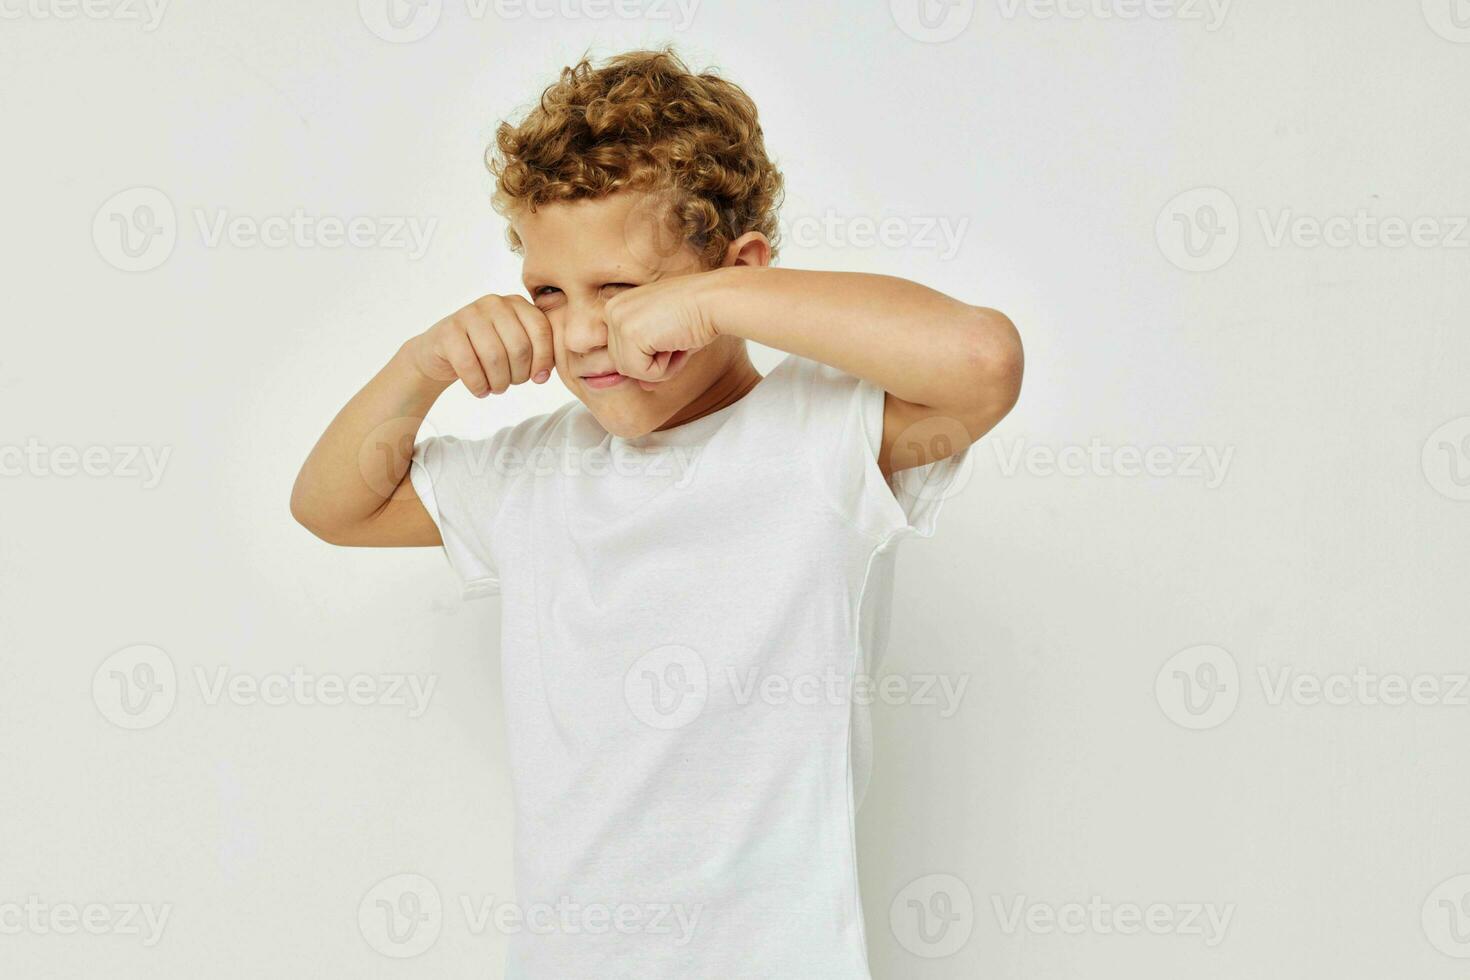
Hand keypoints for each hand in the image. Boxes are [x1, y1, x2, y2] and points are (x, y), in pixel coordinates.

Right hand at [408, 294, 554, 396]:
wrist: (441, 351)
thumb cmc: (485, 351)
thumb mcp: (514, 346)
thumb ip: (536, 352)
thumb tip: (542, 375)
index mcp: (516, 303)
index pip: (541, 330)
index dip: (544, 360)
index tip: (538, 378)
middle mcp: (494, 303)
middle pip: (520, 348)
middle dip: (519, 375)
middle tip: (510, 384)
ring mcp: (470, 314)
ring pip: (495, 358)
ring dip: (499, 383)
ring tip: (495, 388)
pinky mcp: (449, 331)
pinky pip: (469, 365)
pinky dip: (478, 385)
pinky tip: (480, 390)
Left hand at [604, 274, 719, 389]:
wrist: (715, 300)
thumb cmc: (698, 315)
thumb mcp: (668, 340)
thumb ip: (651, 362)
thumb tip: (643, 387)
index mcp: (619, 306)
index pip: (621, 352)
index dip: (649, 357)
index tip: (671, 339)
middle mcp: (613, 310)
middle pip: (621, 364)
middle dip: (653, 363)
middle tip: (676, 343)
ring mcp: (618, 320)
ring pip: (629, 371)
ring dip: (659, 367)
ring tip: (676, 343)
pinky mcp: (629, 333)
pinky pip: (641, 373)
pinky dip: (664, 369)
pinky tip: (675, 345)